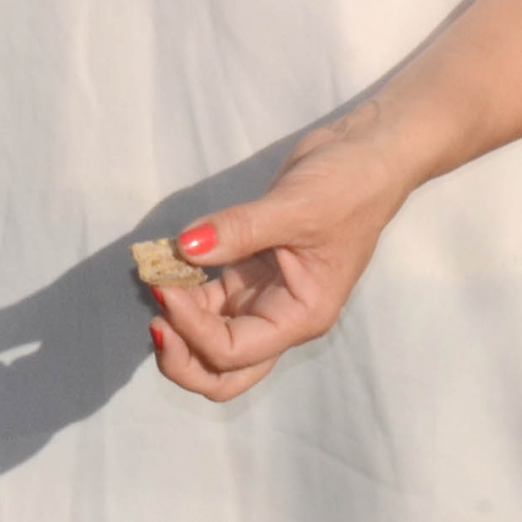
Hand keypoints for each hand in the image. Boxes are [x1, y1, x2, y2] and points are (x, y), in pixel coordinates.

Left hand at [147, 103, 414, 401]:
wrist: (366, 152)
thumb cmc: (347, 187)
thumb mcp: (295, 207)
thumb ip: (239, 230)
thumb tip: (183, 248)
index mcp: (299, 316)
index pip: (234, 351)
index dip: (194, 330)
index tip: (166, 288)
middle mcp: (279, 316)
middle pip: (223, 369)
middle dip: (184, 359)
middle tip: (154, 321)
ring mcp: (262, 294)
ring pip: (212, 337)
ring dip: (180, 323)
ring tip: (155, 284)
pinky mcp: (249, 268)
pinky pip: (209, 295)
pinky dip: (185, 288)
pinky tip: (166, 265)